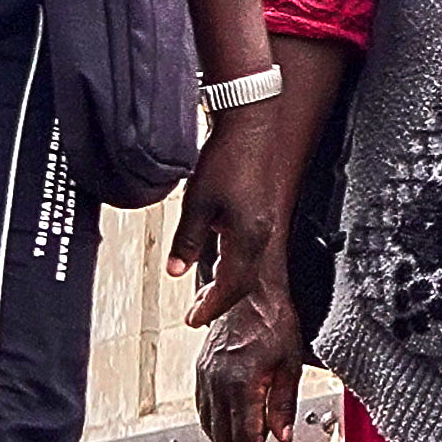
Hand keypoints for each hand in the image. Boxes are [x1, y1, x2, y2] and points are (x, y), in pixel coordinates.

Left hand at [173, 117, 291, 318]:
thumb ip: (187, 241)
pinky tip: (220, 257)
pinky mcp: (263, 210)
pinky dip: (234, 263)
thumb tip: (175, 270)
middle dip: (220, 299)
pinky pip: (251, 249)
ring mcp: (266, 222)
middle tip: (198, 311)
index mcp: (249, 237)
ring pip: (248, 266)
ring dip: (227, 282)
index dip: (212, 305)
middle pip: (244, 281)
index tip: (194, 318)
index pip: (232, 286)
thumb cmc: (229, 157)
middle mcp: (262, 234)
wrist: (253, 123)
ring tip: (206, 291)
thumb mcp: (198, 203)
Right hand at [194, 303, 307, 441]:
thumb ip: (284, 403)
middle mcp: (218, 381)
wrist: (247, 290)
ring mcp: (205, 376)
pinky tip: (224, 433)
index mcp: (241, 382)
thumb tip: (283, 437)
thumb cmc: (273, 320)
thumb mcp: (290, 363)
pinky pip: (203, 408)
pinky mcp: (201, 370)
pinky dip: (213, 426)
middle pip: (224, 434)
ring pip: (210, 424)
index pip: (244, 434)